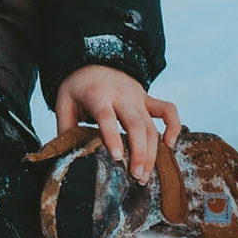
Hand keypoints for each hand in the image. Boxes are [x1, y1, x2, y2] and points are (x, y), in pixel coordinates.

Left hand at [54, 63, 180, 185]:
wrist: (93, 60)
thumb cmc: (78, 88)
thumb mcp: (63, 103)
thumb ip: (65, 128)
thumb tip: (66, 156)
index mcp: (96, 94)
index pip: (107, 116)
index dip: (112, 136)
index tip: (117, 157)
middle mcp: (120, 94)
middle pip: (135, 124)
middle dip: (138, 152)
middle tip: (136, 176)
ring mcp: (137, 95)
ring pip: (150, 125)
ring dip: (152, 152)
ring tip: (144, 176)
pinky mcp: (147, 98)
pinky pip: (167, 110)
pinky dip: (174, 126)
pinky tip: (170, 145)